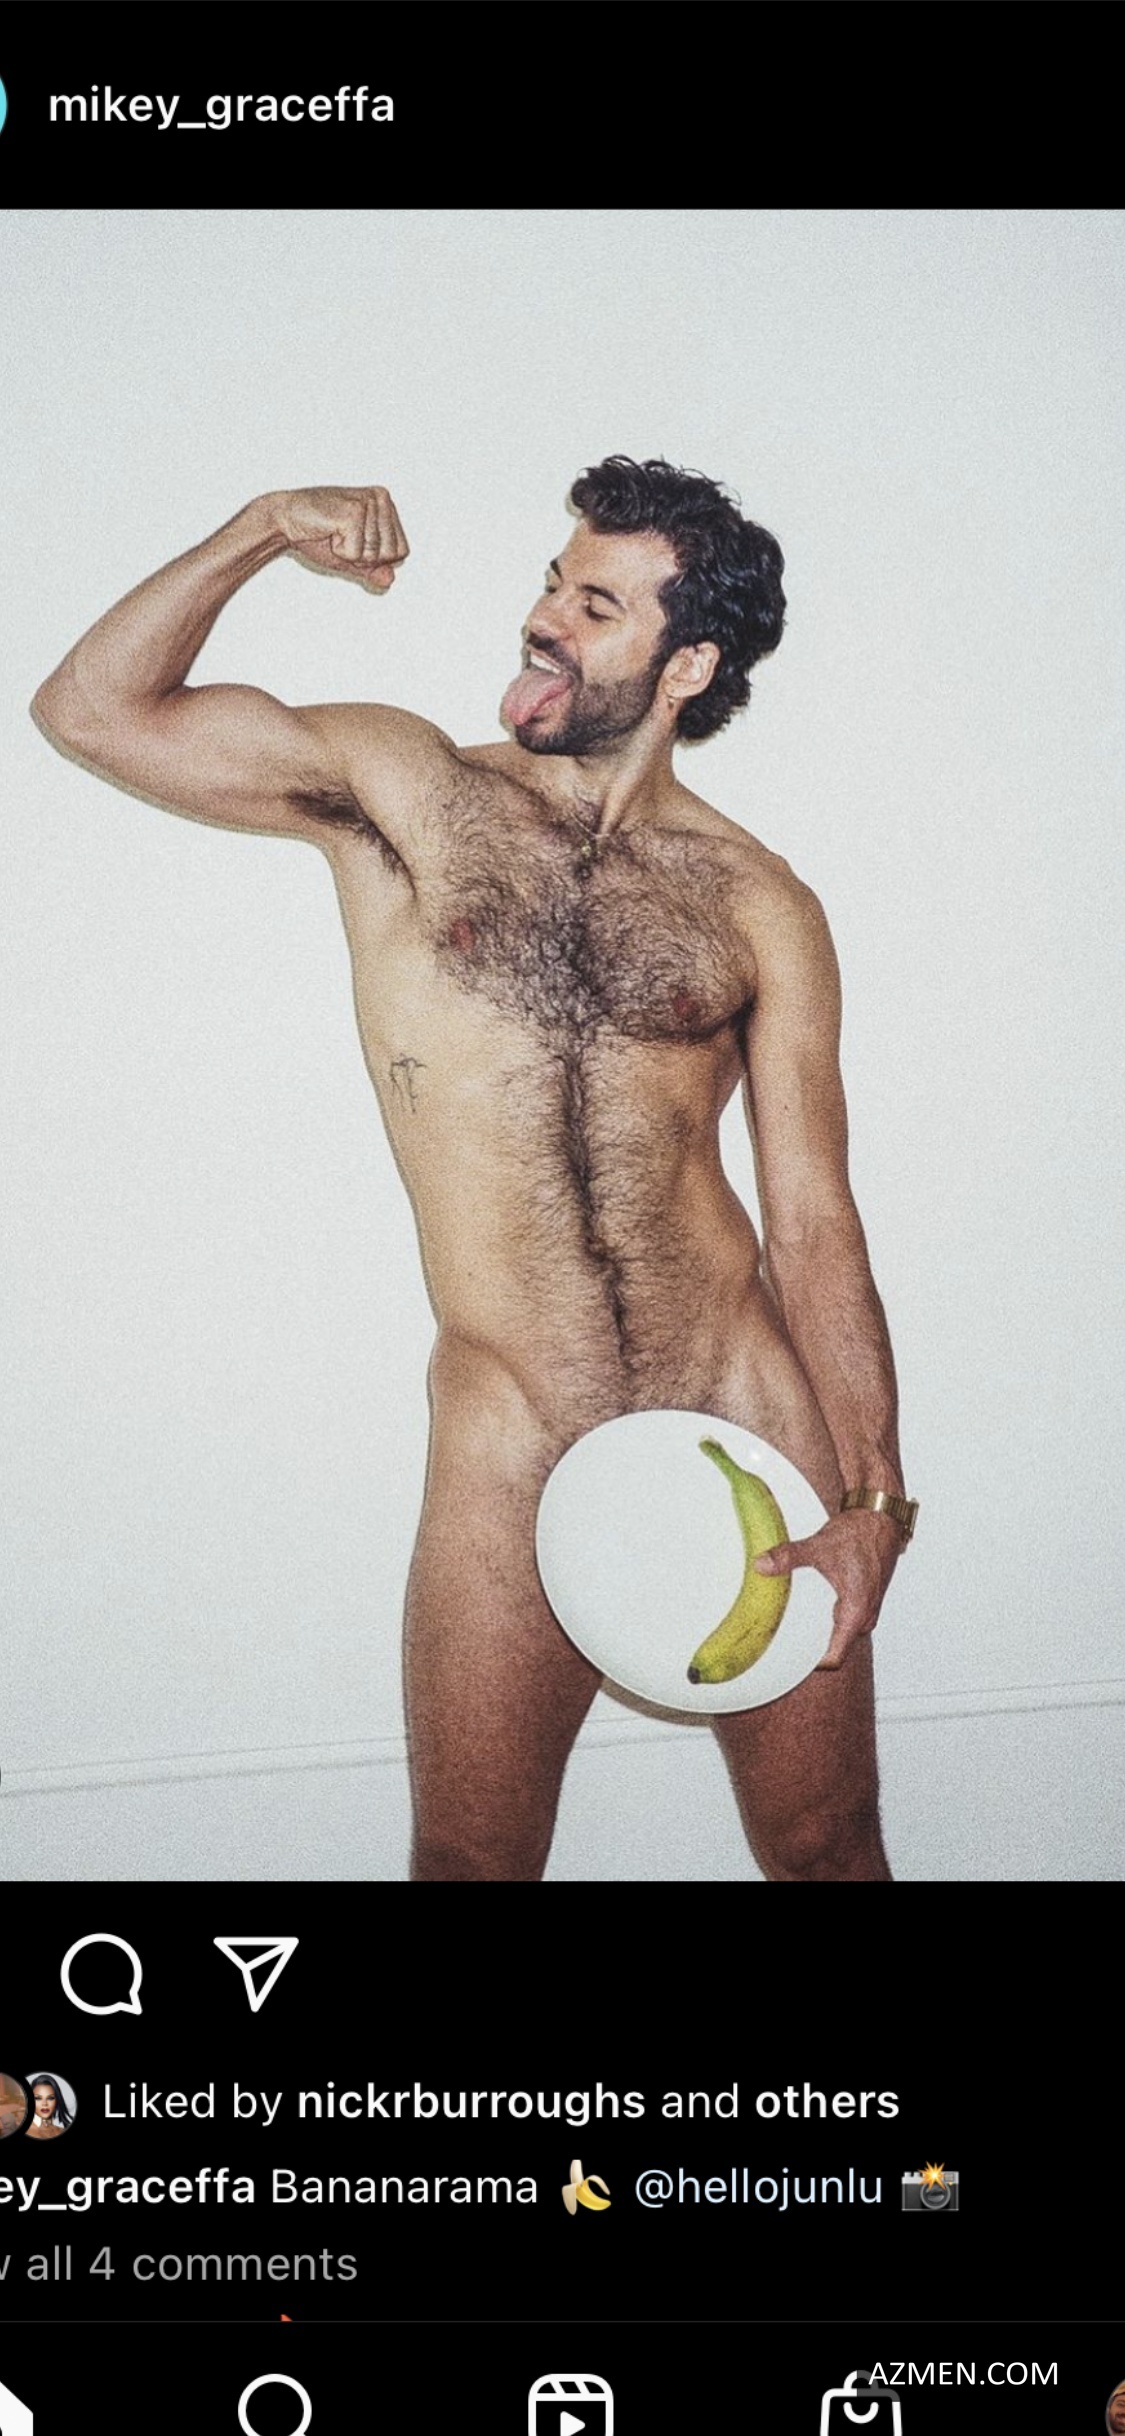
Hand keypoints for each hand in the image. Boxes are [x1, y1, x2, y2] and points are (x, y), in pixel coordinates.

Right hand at [274, 485, 408, 592]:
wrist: (286, 521)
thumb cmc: (317, 534)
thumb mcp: (352, 557)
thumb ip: (373, 569)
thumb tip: (391, 580)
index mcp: (386, 504)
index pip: (402, 551)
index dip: (376, 559)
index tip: (353, 541)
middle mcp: (382, 499)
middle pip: (392, 554)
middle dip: (364, 557)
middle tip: (342, 537)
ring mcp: (369, 503)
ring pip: (375, 554)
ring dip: (350, 553)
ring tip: (334, 533)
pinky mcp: (354, 512)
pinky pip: (358, 553)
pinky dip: (340, 551)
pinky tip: (329, 531)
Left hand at [753, 1508, 903, 1670]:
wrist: (880, 1516)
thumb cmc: (860, 1534)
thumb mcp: (819, 1547)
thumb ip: (788, 1558)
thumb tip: (761, 1565)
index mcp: (856, 1612)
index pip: (834, 1657)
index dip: (811, 1663)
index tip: (789, 1660)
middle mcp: (865, 1615)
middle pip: (836, 1647)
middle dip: (812, 1646)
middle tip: (783, 1641)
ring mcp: (867, 1608)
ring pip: (841, 1632)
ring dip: (822, 1629)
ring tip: (794, 1624)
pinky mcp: (866, 1597)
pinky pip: (846, 1618)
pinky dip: (830, 1616)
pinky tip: (811, 1604)